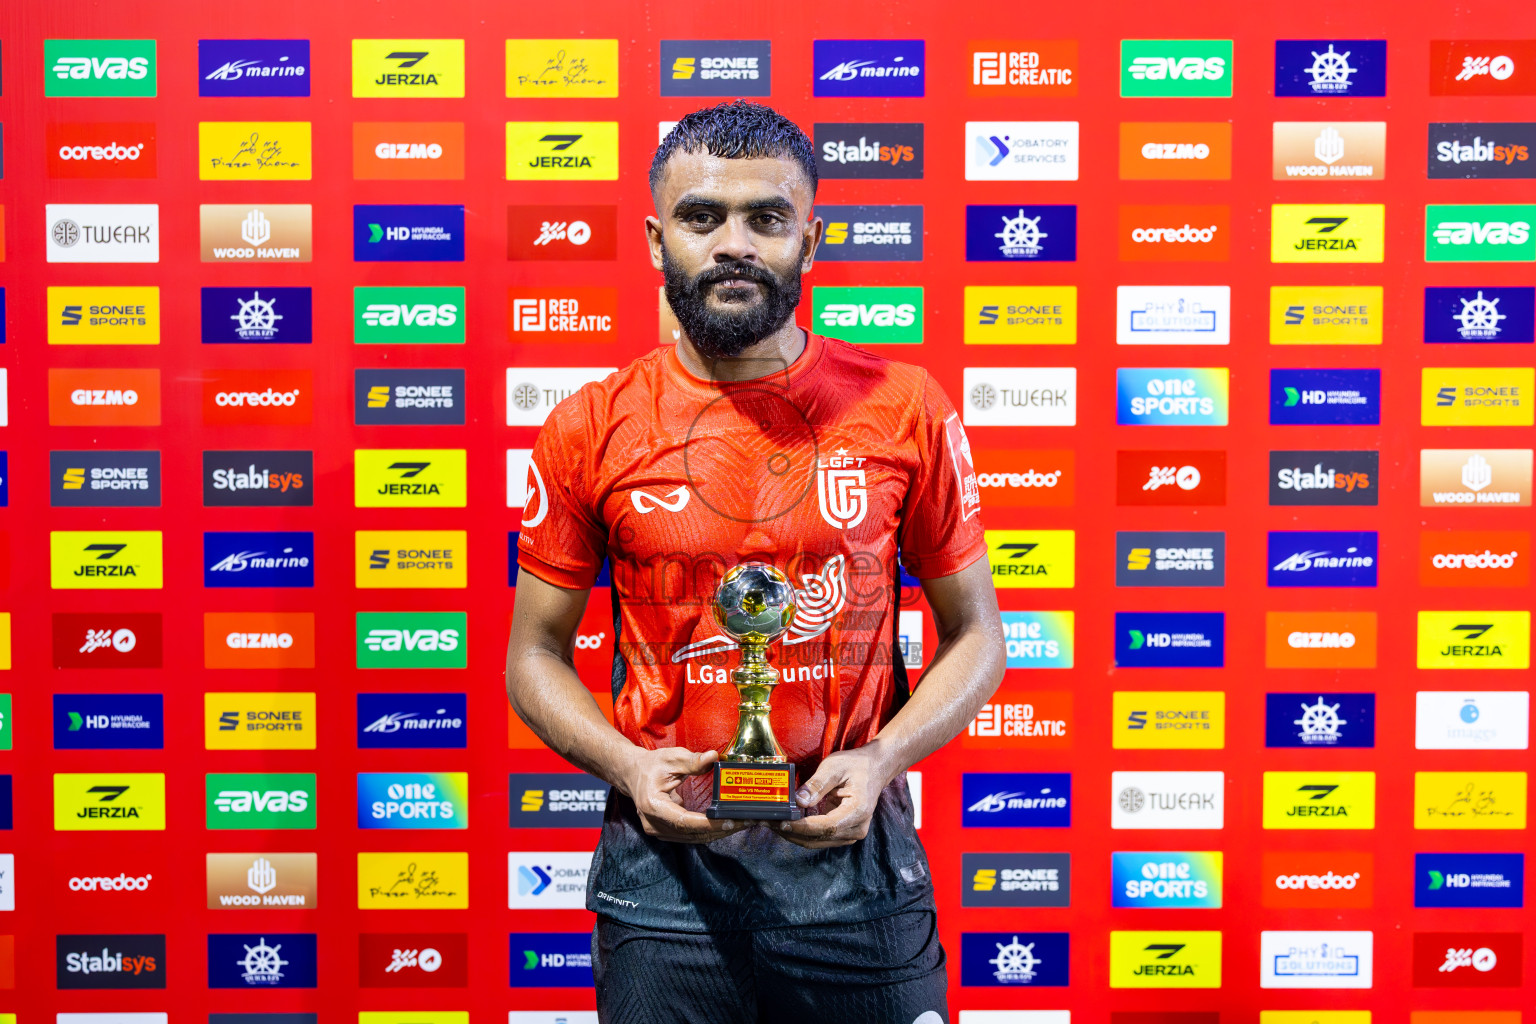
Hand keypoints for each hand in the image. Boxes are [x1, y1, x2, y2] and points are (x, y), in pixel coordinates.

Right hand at [619, 746, 739, 843]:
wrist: (632, 774)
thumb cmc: (650, 765)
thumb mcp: (671, 758)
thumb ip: (693, 761)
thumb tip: (714, 757)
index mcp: (653, 805)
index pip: (685, 821)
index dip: (708, 824)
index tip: (729, 820)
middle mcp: (654, 824)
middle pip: (692, 834)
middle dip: (720, 829)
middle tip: (744, 821)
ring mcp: (658, 831)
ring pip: (693, 838)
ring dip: (717, 833)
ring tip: (739, 823)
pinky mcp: (665, 832)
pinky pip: (690, 836)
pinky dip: (708, 831)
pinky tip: (724, 825)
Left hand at [777, 746, 890, 848]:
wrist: (875, 768)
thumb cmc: (856, 765)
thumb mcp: (834, 767)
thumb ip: (816, 785)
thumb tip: (798, 800)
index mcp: (857, 811)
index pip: (825, 826)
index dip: (801, 827)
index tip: (781, 823)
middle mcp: (856, 828)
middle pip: (819, 838)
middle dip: (792, 833)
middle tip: (768, 823)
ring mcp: (851, 833)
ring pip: (817, 841)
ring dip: (795, 835)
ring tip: (773, 824)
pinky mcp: (843, 833)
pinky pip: (820, 837)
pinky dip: (803, 833)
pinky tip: (787, 824)